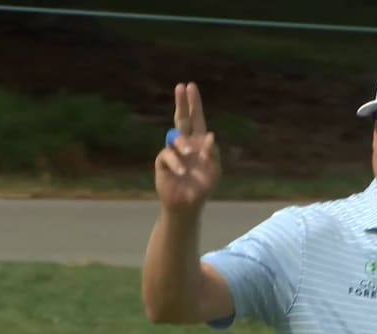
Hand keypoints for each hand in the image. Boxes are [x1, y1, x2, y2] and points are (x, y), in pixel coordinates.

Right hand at [154, 82, 220, 214]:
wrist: (188, 204)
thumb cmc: (203, 187)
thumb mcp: (214, 171)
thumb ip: (213, 153)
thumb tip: (210, 135)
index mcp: (199, 142)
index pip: (196, 119)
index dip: (194, 104)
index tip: (190, 86)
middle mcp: (185, 143)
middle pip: (182, 119)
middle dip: (182, 103)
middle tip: (180, 87)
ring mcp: (173, 152)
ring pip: (176, 138)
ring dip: (184, 144)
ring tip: (191, 154)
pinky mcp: (163, 163)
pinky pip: (167, 156)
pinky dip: (176, 163)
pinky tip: (183, 172)